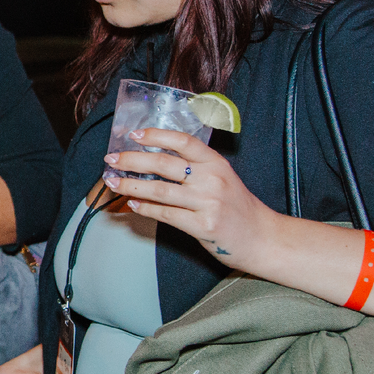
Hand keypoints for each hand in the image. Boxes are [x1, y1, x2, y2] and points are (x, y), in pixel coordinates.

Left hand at [103, 127, 279, 269]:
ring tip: (113, 183)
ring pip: (160, 190)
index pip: (183, 141)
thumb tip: (153, 161)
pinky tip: (133, 205)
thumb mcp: (222, 178)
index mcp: (217, 162)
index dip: (156, 135)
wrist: (262, 238)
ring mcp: (208, 203)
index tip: (133, 134)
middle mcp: (213, 179)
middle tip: (111, 159)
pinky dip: (146, 209)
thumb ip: (196, 167)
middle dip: (132, 160)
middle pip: (164, 164)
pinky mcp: (203, 226)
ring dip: (131, 186)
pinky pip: (166, 215)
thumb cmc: (237, 207)